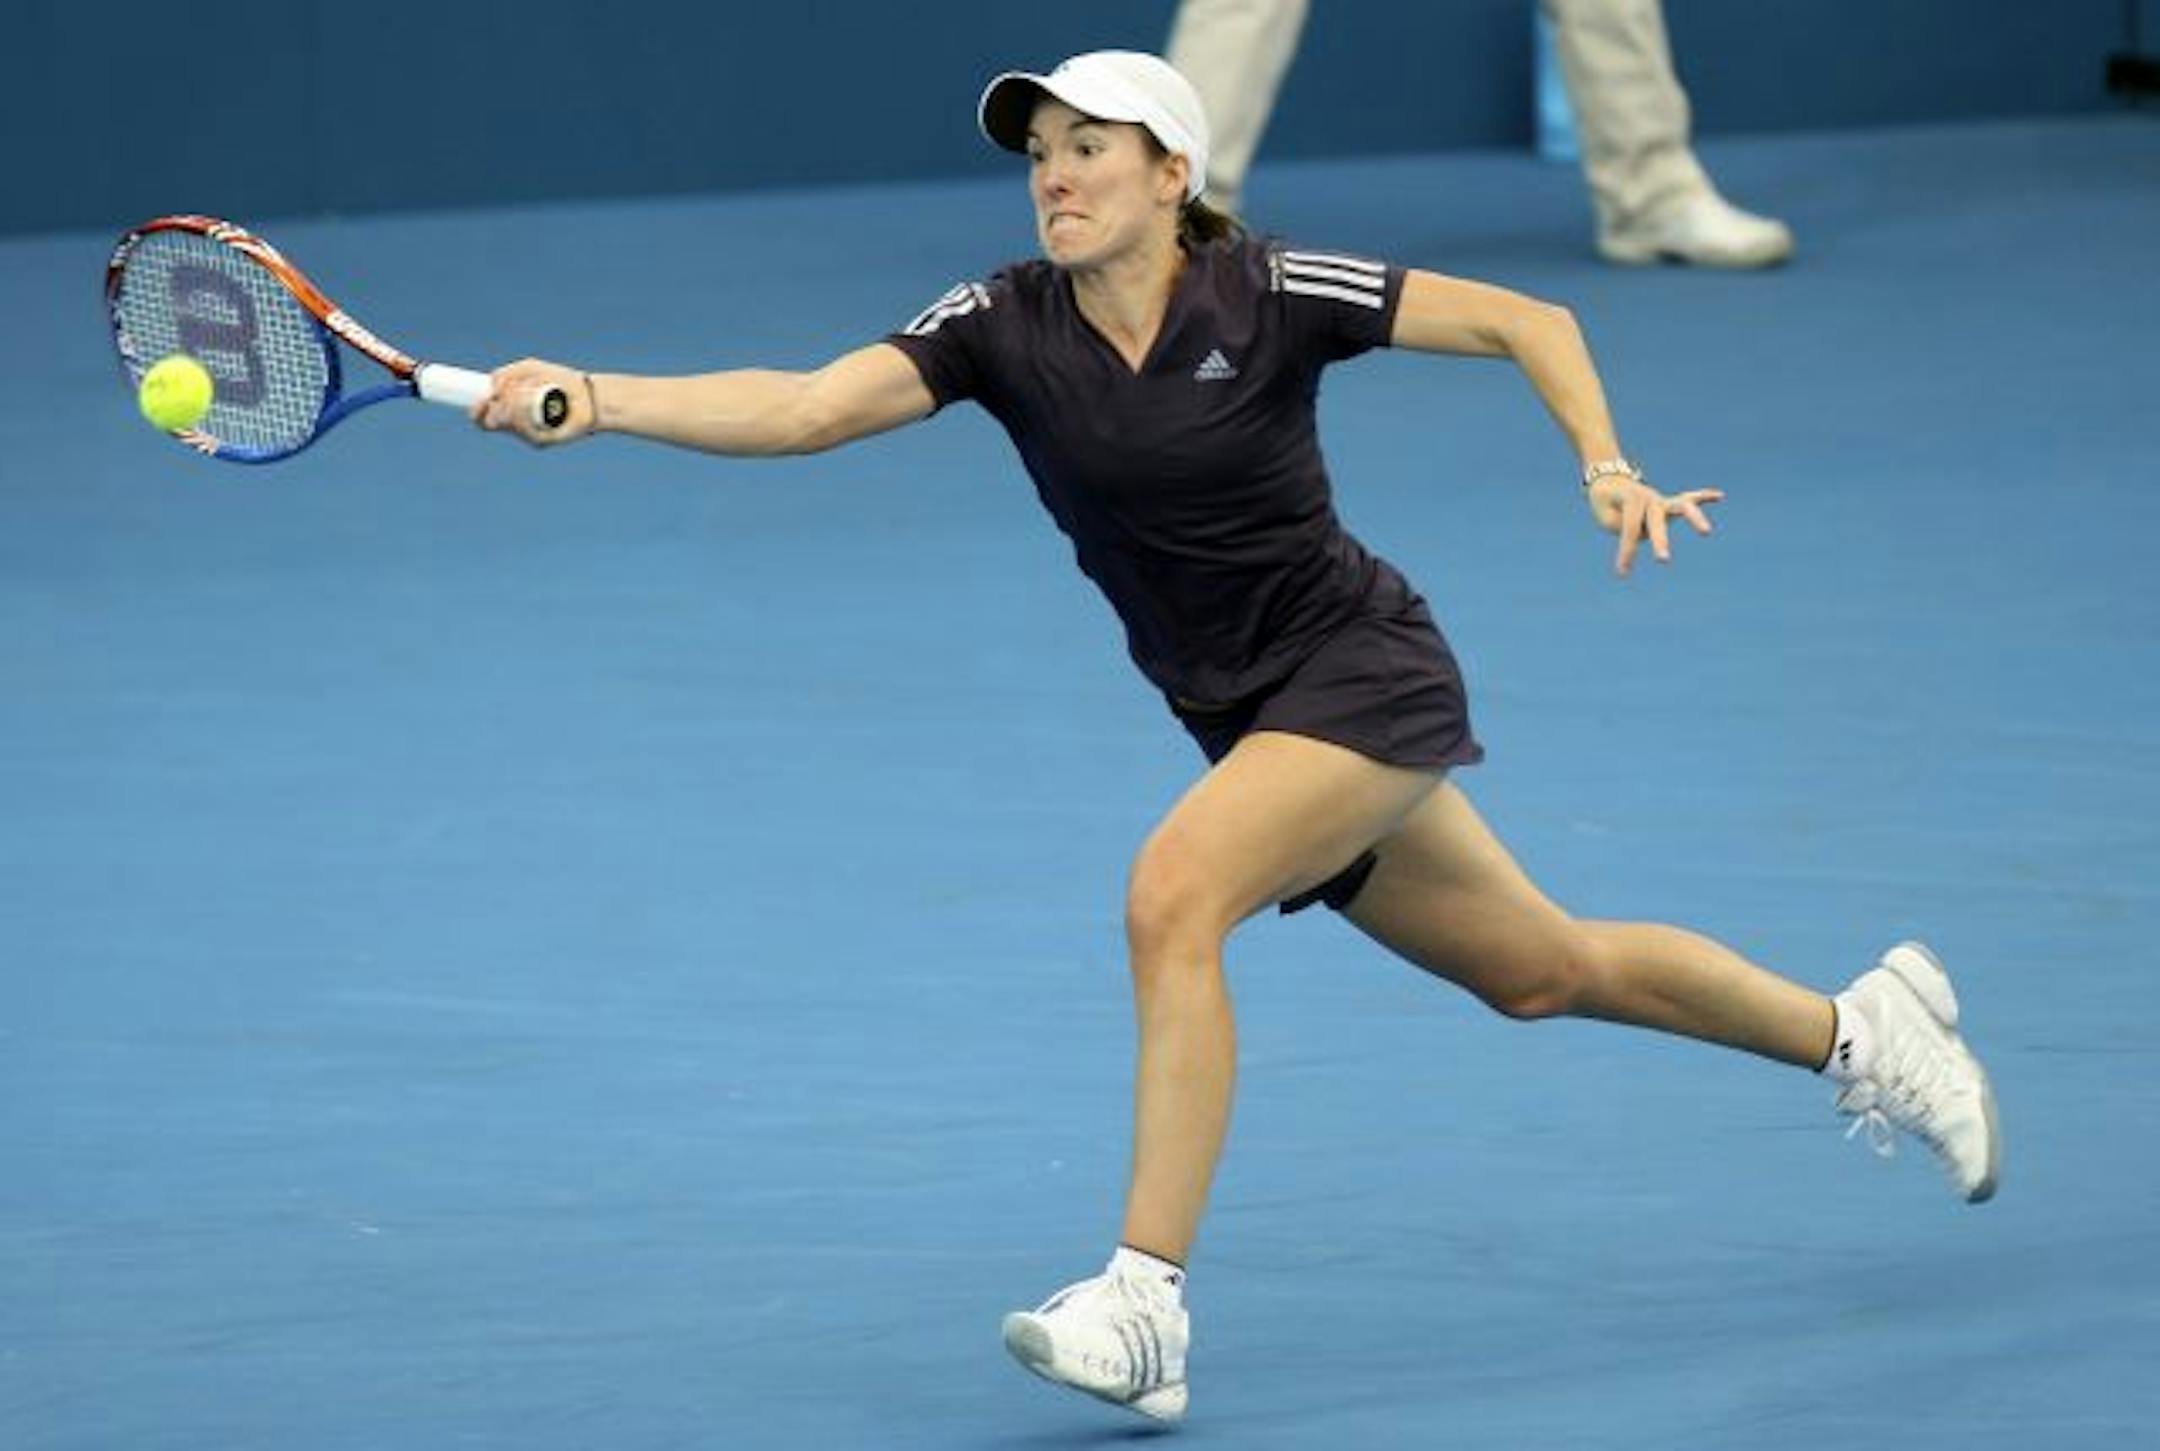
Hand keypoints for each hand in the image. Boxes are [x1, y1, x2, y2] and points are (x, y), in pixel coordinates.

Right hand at [472, 358, 596, 445]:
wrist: (586, 394)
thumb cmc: (558, 380)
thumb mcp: (530, 369)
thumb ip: (508, 373)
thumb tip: (491, 386)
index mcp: (507, 407)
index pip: (482, 415)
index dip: (476, 410)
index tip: (479, 400)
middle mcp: (514, 423)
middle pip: (489, 423)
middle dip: (489, 409)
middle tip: (502, 397)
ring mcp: (526, 434)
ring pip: (505, 424)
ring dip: (511, 407)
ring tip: (529, 394)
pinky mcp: (540, 441)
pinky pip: (523, 431)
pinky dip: (526, 416)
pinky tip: (537, 405)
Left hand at [1585, 475, 1723, 575]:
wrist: (1609, 481)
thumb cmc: (1606, 503)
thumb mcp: (1605, 516)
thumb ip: (1624, 526)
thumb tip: (1642, 535)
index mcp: (1630, 499)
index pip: (1631, 526)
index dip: (1627, 549)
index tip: (1622, 572)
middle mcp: (1650, 498)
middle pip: (1657, 519)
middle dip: (1661, 540)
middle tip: (1663, 561)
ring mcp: (1661, 500)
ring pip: (1681, 505)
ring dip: (1694, 518)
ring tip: (1706, 531)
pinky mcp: (1669, 503)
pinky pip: (1689, 498)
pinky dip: (1704, 496)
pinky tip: (1720, 496)